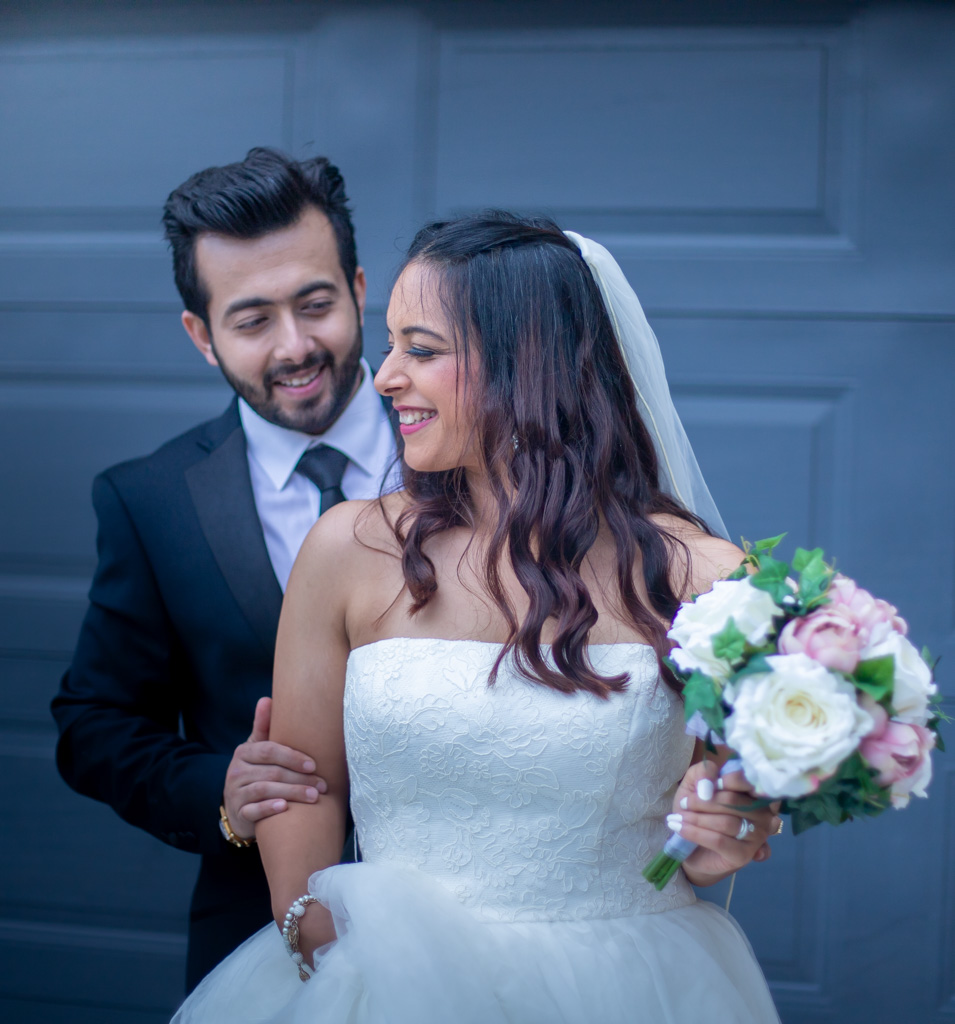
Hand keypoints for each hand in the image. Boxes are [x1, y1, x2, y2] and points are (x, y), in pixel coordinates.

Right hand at [222, 697, 325, 840]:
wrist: (238, 805)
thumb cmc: (255, 770)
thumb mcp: (257, 748)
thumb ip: (263, 726)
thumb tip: (266, 698)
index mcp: (244, 752)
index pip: (269, 750)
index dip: (292, 757)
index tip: (314, 764)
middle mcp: (237, 771)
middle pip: (272, 772)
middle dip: (300, 778)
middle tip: (322, 784)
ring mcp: (236, 792)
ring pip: (265, 791)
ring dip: (292, 793)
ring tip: (313, 797)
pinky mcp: (238, 812)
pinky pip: (253, 810)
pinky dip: (269, 808)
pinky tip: (285, 807)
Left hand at [668, 760, 780, 886]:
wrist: (690, 846)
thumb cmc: (697, 810)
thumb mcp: (694, 784)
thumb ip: (703, 773)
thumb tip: (709, 784)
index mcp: (752, 792)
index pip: (746, 780)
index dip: (724, 780)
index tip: (701, 787)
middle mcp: (762, 814)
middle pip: (733, 801)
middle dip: (703, 802)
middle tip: (683, 804)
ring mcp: (757, 836)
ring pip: (726, 822)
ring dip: (697, 818)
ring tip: (679, 817)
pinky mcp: (744, 855)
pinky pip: (719, 840)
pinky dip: (696, 833)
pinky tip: (681, 829)